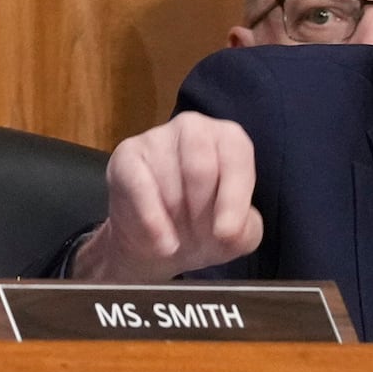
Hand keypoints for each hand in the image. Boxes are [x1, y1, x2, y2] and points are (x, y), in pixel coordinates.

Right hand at [75, 113, 264, 282]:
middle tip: (199, 234)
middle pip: (200, 168)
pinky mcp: (126, 155)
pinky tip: (163, 243)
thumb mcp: (237, 236)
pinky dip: (153, 221)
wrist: (158, 241)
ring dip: (176, 219)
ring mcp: (155, 138)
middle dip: (201, 210)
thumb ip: (246, 230)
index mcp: (228, 138)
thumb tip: (230, 230)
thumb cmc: (204, 226)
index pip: (236, 157)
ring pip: (169, 184)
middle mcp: (193, 127)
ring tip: (179, 233)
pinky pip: (139, 187)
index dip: (233, 198)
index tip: (226, 233)